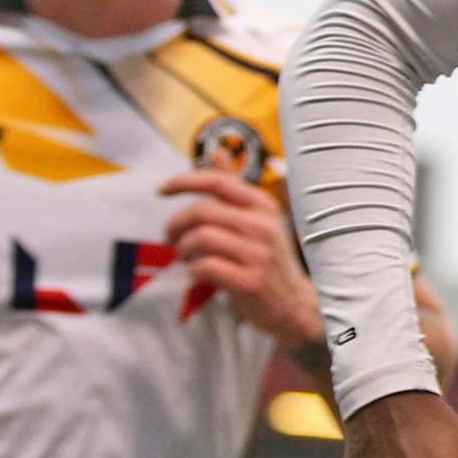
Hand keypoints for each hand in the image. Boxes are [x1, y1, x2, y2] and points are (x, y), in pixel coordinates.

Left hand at [160, 171, 319, 346]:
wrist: (294, 305)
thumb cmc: (268, 261)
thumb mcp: (257, 220)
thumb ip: (233, 190)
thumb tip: (216, 152)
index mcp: (264, 206)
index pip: (218, 181)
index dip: (184, 181)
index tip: (162, 190)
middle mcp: (264, 226)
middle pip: (202, 211)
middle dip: (176, 224)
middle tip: (171, 237)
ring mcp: (259, 254)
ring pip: (201, 238)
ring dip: (184, 249)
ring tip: (187, 256)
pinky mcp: (251, 281)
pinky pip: (205, 267)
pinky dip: (194, 270)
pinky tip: (199, 273)